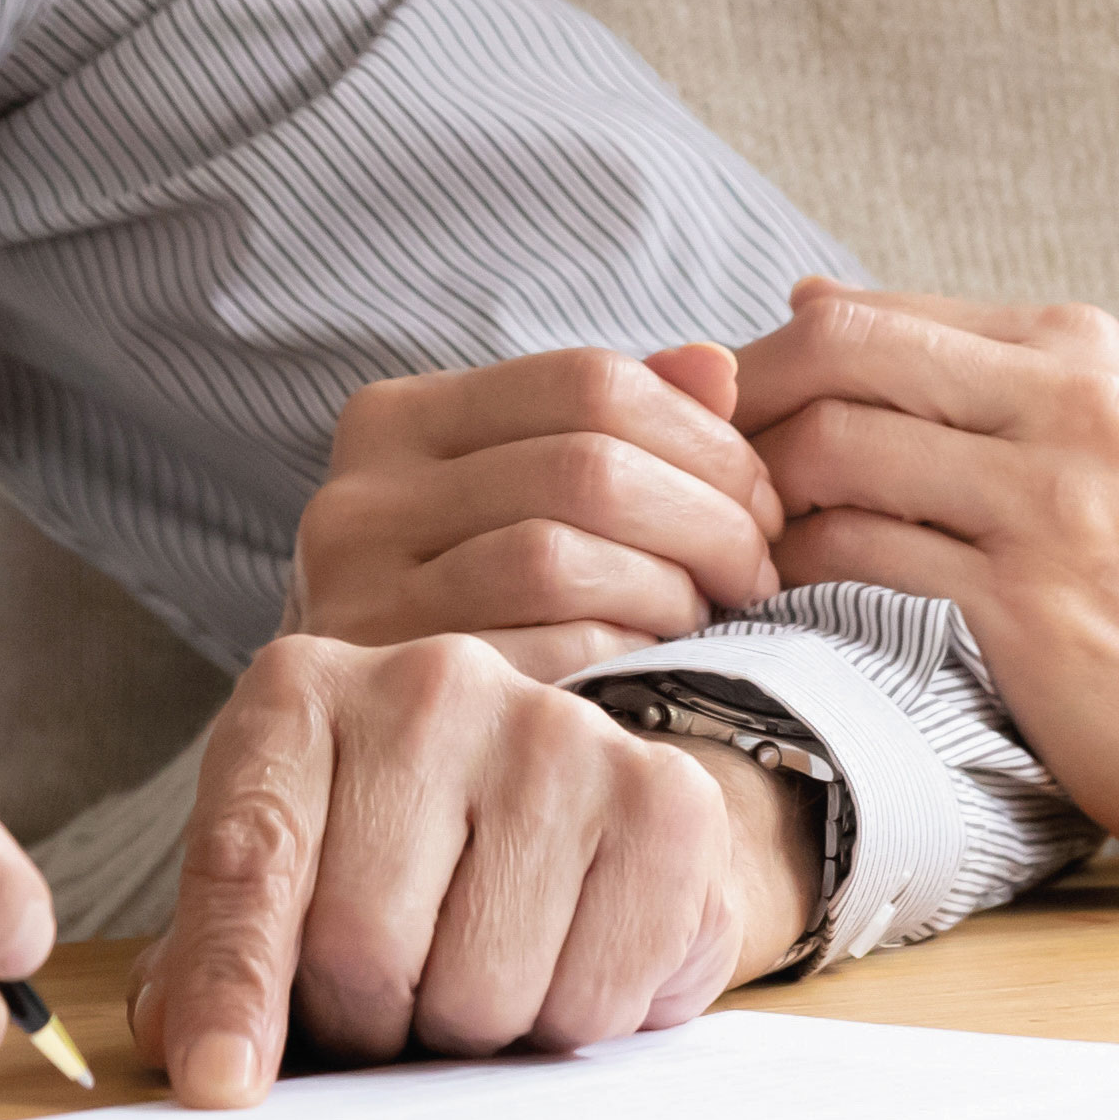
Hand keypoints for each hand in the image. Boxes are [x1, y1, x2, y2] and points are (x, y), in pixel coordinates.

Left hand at [127, 632, 814, 1105]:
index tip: (224, 1080)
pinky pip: (592, 998)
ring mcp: (556, 730)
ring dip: (475, 1028)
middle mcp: (430, 683)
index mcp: (305, 695)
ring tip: (483, 960)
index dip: (233, 986)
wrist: (576, 795)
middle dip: (371, 1020)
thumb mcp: (291, 877)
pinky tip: (567, 950)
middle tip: (394, 995)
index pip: (249, 860)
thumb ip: (221, 953)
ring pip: (481, 992)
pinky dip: (574, 1017)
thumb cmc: (405, 850)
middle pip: (362, 947)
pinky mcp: (665, 798)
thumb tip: (199, 1054)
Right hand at [290, 342, 786, 677]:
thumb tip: (714, 369)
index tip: (759, 500)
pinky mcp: (396, 694)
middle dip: (707, 517)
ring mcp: (360, 599)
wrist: (371, 751)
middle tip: (756, 565)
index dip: (704, 437)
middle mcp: (359, 498)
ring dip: (670, 587)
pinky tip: (653, 661)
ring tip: (704, 612)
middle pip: (586, 467)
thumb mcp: (520, 494)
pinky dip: (625, 651)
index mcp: (397, 420)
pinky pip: (544, 653)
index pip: (588, 380)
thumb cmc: (471, 601)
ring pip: (561, 557)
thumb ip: (612, 423)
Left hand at [728, 280, 1118, 885]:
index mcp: (1074, 348)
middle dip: (737, 408)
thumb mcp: (1082, 440)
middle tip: (687, 471)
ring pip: (834, 451)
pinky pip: (858, 558)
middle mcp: (1067, 405)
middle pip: (838, 356)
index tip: (710, 419)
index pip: (867, 314)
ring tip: (727, 539)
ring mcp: (1049, 505)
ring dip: (752, 498)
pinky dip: (791, 570)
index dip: (760, 361)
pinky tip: (772, 594)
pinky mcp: (1027, 608)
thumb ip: (951, 370)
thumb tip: (801, 295)